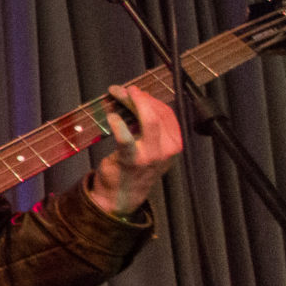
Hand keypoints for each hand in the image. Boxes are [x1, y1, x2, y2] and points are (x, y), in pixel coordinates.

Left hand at [86, 84, 181, 216]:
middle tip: (124, 89)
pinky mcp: (132, 159)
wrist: (122, 195)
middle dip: (139, 97)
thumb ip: (147, 126)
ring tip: (118, 94)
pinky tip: (111, 116)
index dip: (150, 98)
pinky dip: (117, 123)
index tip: (135, 91)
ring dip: (131, 103)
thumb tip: (135, 98)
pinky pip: (126, 137)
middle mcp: (167, 150)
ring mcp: (151, 155)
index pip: (166, 113)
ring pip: (148, 121)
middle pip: (157, 114)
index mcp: (174, 144)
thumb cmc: (134, 166)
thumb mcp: (150, 147)